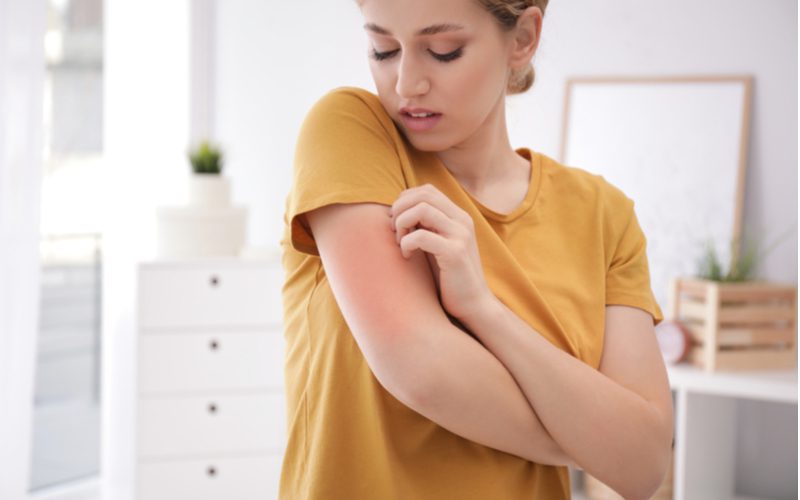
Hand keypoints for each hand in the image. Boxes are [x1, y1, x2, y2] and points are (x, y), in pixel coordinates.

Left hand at [390, 184, 491, 320]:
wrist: (473, 304)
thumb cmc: (449, 276)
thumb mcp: (437, 244)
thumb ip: (426, 226)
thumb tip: (397, 210)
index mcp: (458, 216)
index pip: (426, 190)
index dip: (405, 201)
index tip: (398, 222)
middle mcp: (462, 220)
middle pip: (423, 194)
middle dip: (400, 209)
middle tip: (395, 231)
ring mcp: (460, 235)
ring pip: (422, 209)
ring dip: (402, 223)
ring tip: (400, 242)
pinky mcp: (455, 254)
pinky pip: (421, 236)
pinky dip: (406, 243)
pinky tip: (407, 256)